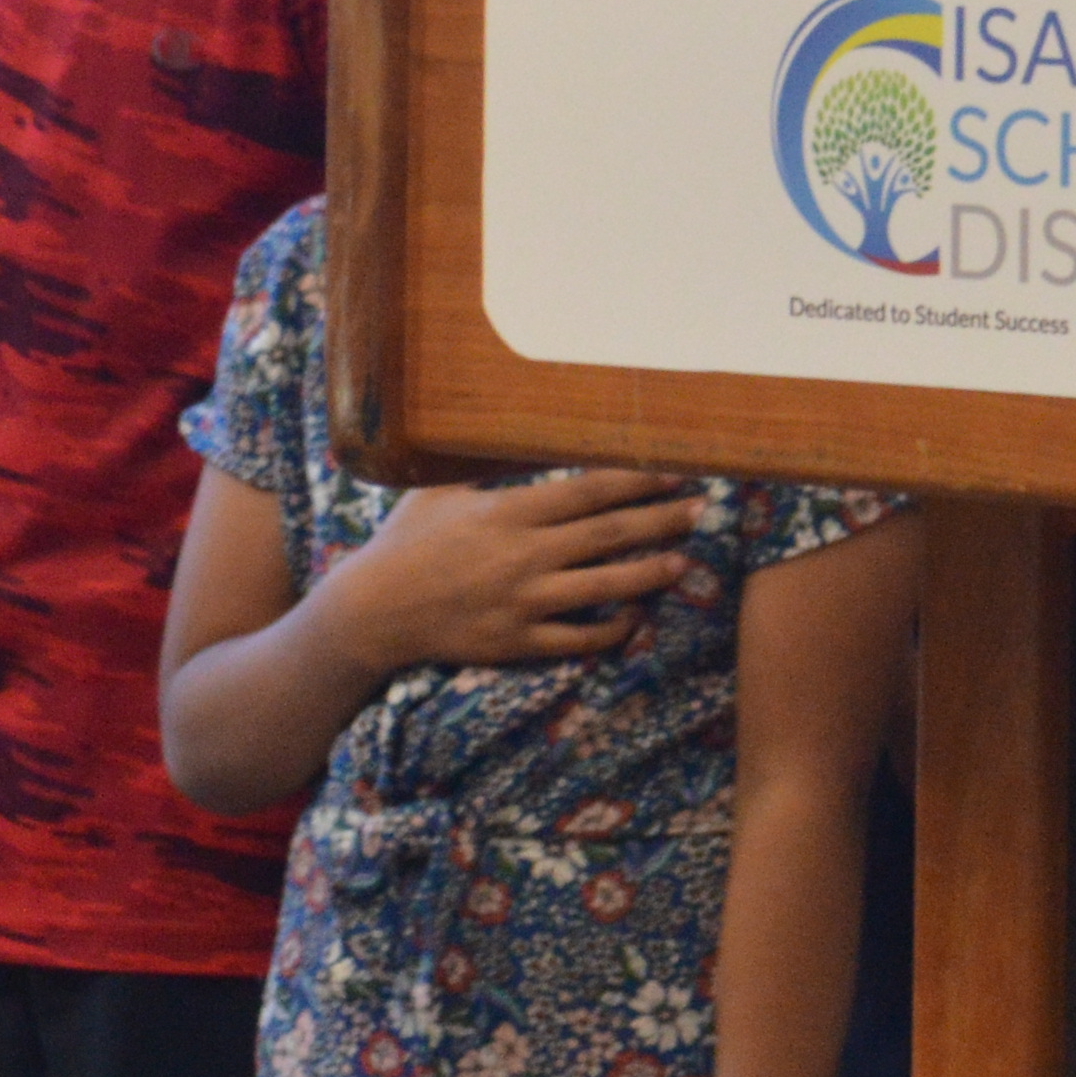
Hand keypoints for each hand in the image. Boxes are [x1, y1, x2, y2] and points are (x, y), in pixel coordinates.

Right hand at [318, 468, 700, 673]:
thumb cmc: (406, 543)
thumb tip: (528, 433)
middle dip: (663, 520)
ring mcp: (524, 602)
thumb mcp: (441, 491)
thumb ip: (490, 469)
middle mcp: (524, 556)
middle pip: (611, 533)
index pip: (589, 491)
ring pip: (606, 587)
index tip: (673, 471)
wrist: (373, 612)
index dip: (638, 480)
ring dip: (652, 572)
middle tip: (703, 509)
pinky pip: (580, 638)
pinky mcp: (519, 643)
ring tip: (685, 561)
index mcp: (509, 513)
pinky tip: (636, 617)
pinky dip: (613, 629)